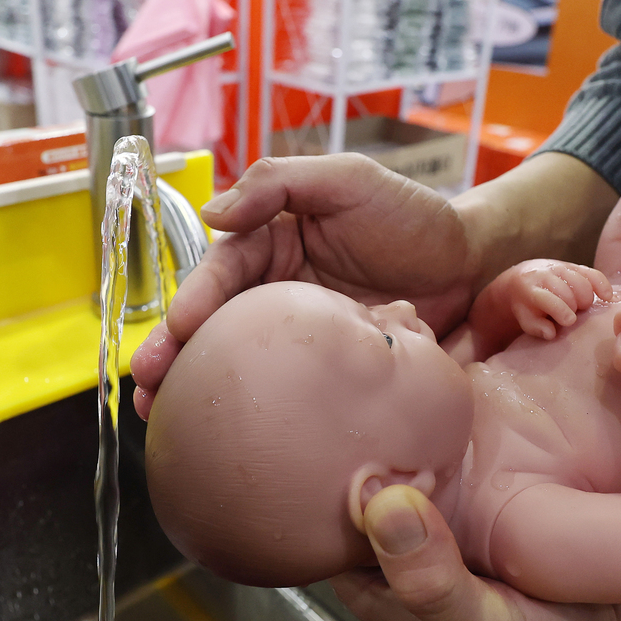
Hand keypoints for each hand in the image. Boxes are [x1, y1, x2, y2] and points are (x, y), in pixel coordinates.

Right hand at [130, 154, 477, 418]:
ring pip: (238, 363)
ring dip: (197, 389)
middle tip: (147, 387)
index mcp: (272, 245)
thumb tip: (215, 210)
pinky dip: (254, 413)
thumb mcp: (348, 182)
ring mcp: (300, 339)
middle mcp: (276, 293)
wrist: (473, 266)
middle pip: (214, 325)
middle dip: (173, 354)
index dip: (192, 301)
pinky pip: (284, 393)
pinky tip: (230, 439)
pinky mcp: (327, 374)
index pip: (220, 272)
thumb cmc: (413, 217)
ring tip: (163, 419)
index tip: (174, 330)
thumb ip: (281, 183)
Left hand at [502, 260, 610, 339]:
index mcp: (532, 289)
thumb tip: (551, 334)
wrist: (524, 278)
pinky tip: (607, 297)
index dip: (561, 310)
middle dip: (574, 307)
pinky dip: (602, 285)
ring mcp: (561, 268)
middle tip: (573, 314)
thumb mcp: (526, 319)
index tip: (569, 321)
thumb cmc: (527, 305)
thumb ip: (537, 328)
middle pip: (569, 292)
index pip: (549, 299)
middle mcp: (546, 275)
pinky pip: (592, 274)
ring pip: (582, 283)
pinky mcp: (574, 265)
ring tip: (581, 307)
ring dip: (586, 299)